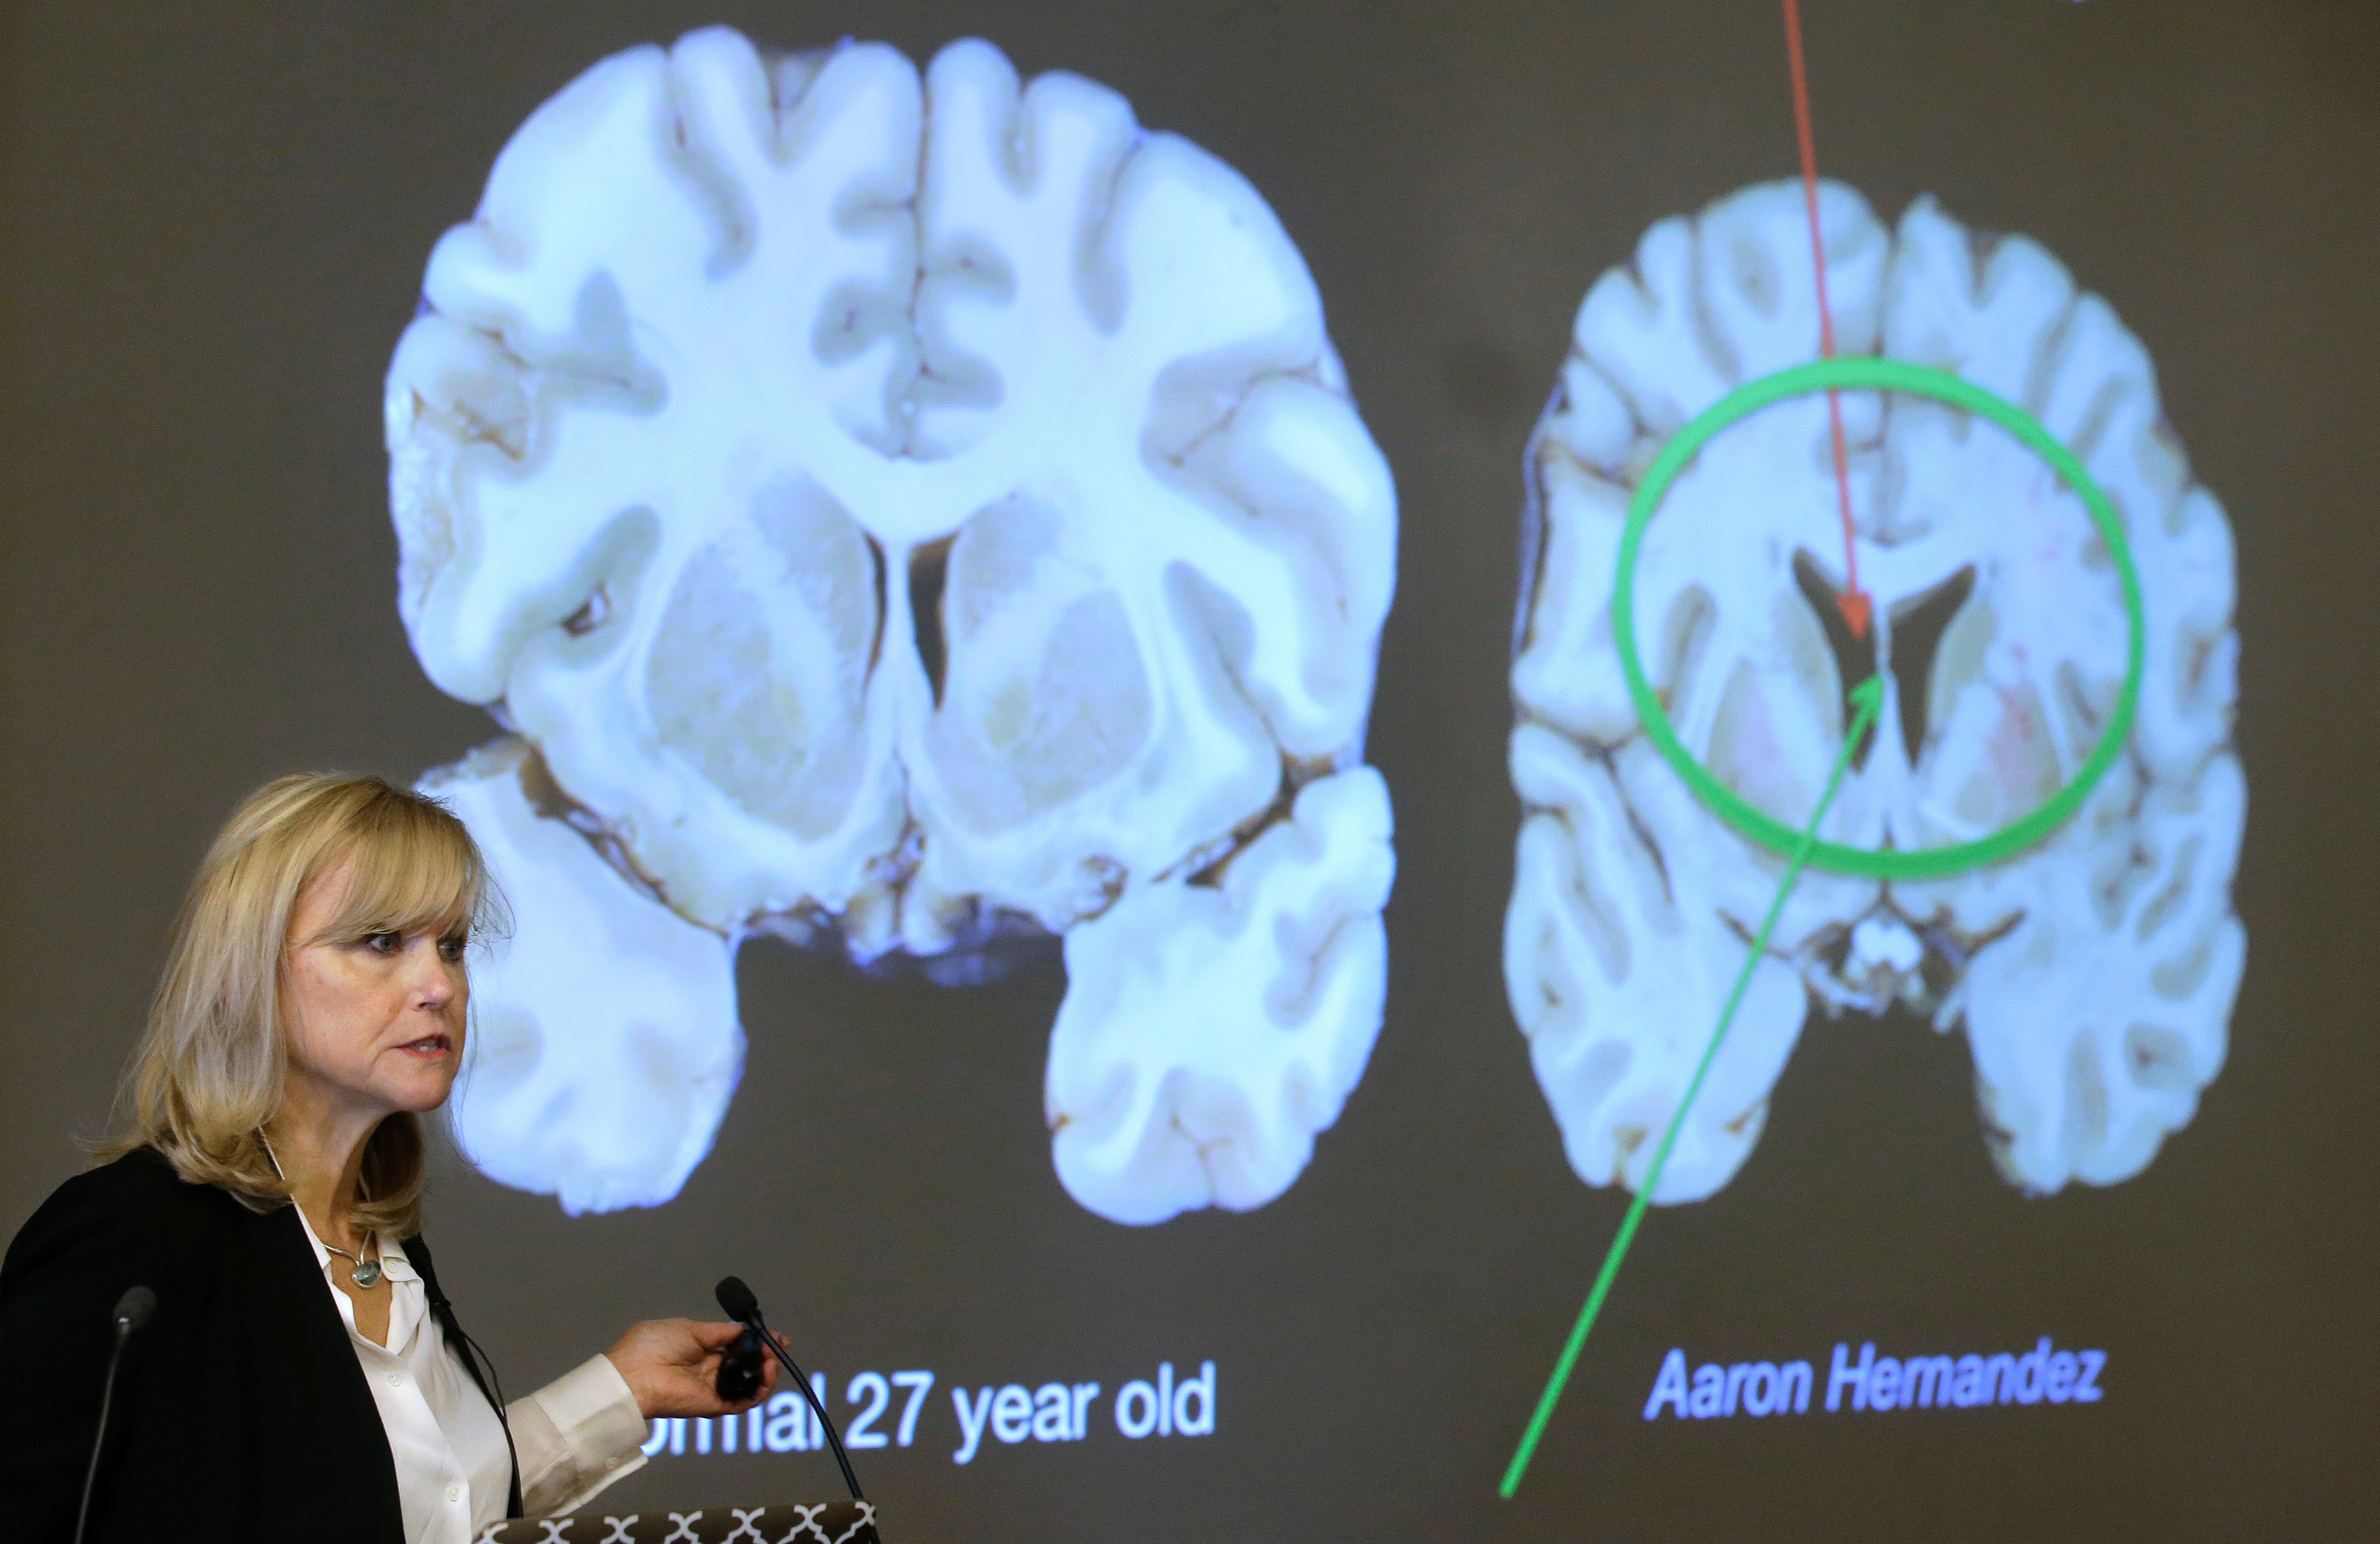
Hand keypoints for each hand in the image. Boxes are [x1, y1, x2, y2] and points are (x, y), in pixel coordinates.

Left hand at [604, 1318, 778, 1418]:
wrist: (632, 1374)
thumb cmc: (652, 1346)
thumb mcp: (690, 1328)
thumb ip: (719, 1332)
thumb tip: (742, 1330)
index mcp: (701, 1351)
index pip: (737, 1348)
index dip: (756, 1341)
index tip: (773, 1335)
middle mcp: (709, 1371)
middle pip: (747, 1366)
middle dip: (767, 1353)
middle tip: (779, 1343)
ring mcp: (713, 1390)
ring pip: (750, 1385)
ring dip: (767, 1371)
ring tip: (773, 1357)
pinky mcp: (714, 1406)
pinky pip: (744, 1402)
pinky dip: (761, 1389)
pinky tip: (768, 1370)